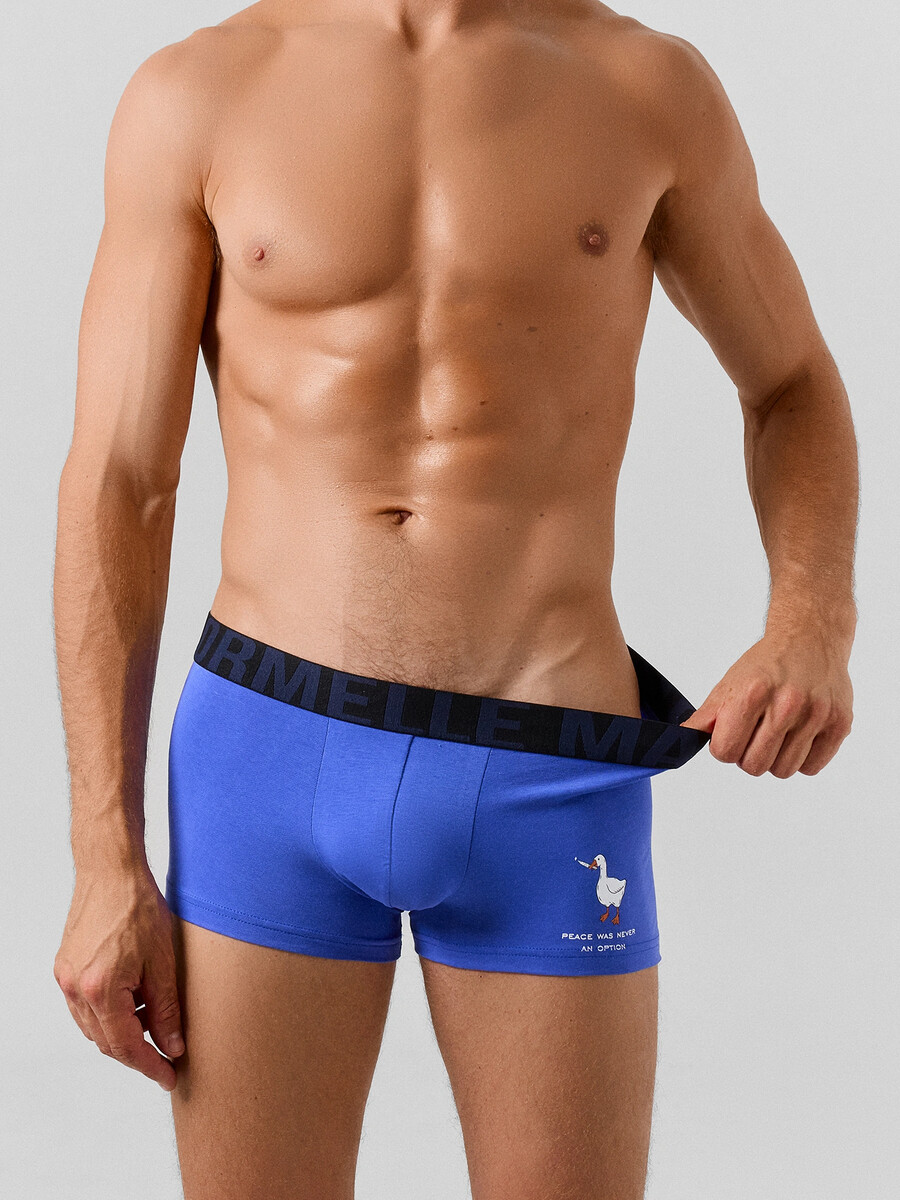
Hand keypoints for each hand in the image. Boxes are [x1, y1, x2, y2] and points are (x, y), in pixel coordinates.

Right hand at [54, 865, 183, 1091]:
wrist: (111, 870)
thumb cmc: (138, 906)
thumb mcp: (164, 961)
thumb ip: (166, 1008)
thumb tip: (172, 1045)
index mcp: (100, 989)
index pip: (126, 1045)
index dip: (150, 1065)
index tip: (169, 1076)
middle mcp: (76, 988)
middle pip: (107, 1041)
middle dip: (138, 1053)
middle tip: (167, 1058)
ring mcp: (67, 978)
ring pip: (94, 1027)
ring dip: (122, 1033)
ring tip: (154, 1027)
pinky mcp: (66, 967)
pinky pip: (85, 1006)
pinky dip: (109, 1013)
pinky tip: (133, 1003)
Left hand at [679, 631, 852, 776]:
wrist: (810, 638)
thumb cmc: (768, 663)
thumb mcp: (730, 682)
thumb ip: (707, 715)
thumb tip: (683, 739)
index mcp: (753, 692)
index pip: (725, 750)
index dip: (725, 747)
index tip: (732, 734)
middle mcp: (787, 704)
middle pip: (755, 766)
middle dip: (748, 756)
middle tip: (755, 735)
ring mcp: (816, 715)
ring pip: (784, 771)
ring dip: (776, 759)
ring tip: (778, 734)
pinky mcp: (839, 724)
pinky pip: (811, 767)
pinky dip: (802, 759)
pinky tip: (798, 737)